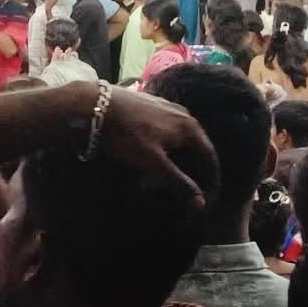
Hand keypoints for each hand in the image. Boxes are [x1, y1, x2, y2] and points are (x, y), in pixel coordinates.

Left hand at [97, 86, 214, 211]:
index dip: (210, 176)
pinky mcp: (152, 104)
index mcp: (190, 127)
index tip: (209, 194)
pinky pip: (170, 128)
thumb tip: (201, 202)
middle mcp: (184, 114)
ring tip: (179, 171)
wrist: (97, 104)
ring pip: (183, 135)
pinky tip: (161, 151)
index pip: (209, 156)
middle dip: (197, 166)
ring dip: (184, 154)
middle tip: (194, 186)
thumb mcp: (153, 161)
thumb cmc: (127, 134)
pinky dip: (171, 143)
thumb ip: (178, 180)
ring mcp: (168, 106)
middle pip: (198, 144)